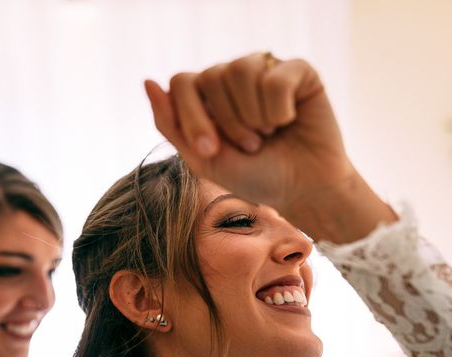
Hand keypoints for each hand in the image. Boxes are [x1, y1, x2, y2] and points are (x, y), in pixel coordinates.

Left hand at [144, 52, 355, 218]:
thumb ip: (171, 123)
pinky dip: (280, 110)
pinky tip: (289, 121)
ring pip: (240, 70)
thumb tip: (147, 81)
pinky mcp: (298, 72)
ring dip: (254, 117)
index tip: (211, 149)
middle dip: (228, 123)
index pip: (182, 82)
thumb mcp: (205, 159)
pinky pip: (276, 78)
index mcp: (209, 97)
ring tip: (268, 135)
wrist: (304, 190)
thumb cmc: (257, 177)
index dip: (191, 116)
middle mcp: (234, 78)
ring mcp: (265, 71)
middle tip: (251, 146)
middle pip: (210, 76)